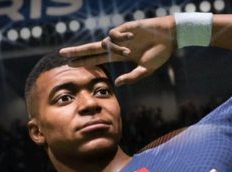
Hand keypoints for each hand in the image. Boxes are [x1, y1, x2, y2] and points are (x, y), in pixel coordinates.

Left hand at [59, 16, 175, 86]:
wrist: (169, 36)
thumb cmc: (159, 53)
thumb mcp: (146, 70)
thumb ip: (132, 77)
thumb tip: (117, 84)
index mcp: (121, 55)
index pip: (98, 59)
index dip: (84, 61)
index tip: (70, 64)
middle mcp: (117, 45)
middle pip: (92, 48)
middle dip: (77, 51)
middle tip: (61, 54)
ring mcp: (120, 36)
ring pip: (106, 43)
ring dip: (115, 48)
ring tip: (131, 50)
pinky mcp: (124, 27)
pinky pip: (114, 34)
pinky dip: (121, 38)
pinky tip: (133, 37)